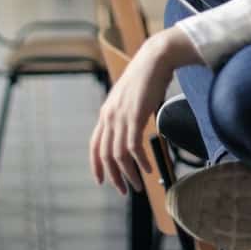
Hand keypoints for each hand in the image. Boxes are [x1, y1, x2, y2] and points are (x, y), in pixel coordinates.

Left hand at [89, 28, 199, 194]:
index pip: (94, 145)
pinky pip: (134, 147)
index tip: (101, 181)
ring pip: (119, 155)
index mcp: (106, 112)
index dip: (96, 165)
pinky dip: (140, 162)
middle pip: (106, 155)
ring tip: (138, 185)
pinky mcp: (135, 116)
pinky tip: (148, 169)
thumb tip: (132, 126)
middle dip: (113, 176)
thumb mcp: (130, 97)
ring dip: (128, 173)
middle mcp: (109, 116)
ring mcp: (121, 117)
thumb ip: (126, 113)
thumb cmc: (147, 76)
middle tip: (124, 190)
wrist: (155, 58)